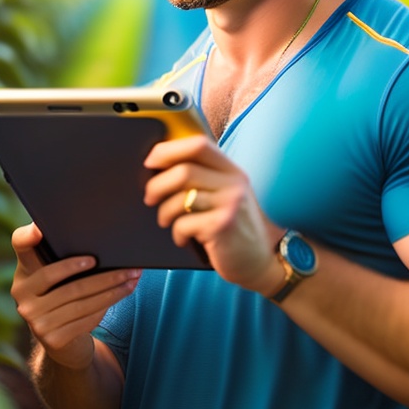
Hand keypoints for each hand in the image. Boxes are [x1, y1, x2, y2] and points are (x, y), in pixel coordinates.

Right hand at [10, 222, 140, 368]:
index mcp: (24, 271)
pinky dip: (107, 304)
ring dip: (112, 289)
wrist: (61, 341)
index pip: (20, 246)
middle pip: (68, 282)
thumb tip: (102, 238)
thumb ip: (63, 256)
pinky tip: (122, 294)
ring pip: (82, 301)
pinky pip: (86, 318)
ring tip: (132, 279)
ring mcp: (35, 320)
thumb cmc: (64, 295)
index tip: (40, 229)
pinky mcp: (51, 339)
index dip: (28, 237)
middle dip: (104, 275)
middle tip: (129, 267)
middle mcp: (22, 296)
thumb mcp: (57, 277)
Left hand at [143, 135, 284, 293]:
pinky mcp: (222, 227)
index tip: (151, 161)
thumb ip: (205, 178)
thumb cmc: (234, 230)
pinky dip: (176, 233)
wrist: (259, 263)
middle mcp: (234, 184)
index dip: (169, 150)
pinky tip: (182, 239)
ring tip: (166, 220)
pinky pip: (184, 223)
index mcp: (232, 171)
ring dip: (164, 212)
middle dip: (157, 185)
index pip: (199, 145)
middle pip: (184, 171)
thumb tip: (160, 165)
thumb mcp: (227, 197)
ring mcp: (230, 204)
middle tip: (149, 198)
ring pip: (180, 198)